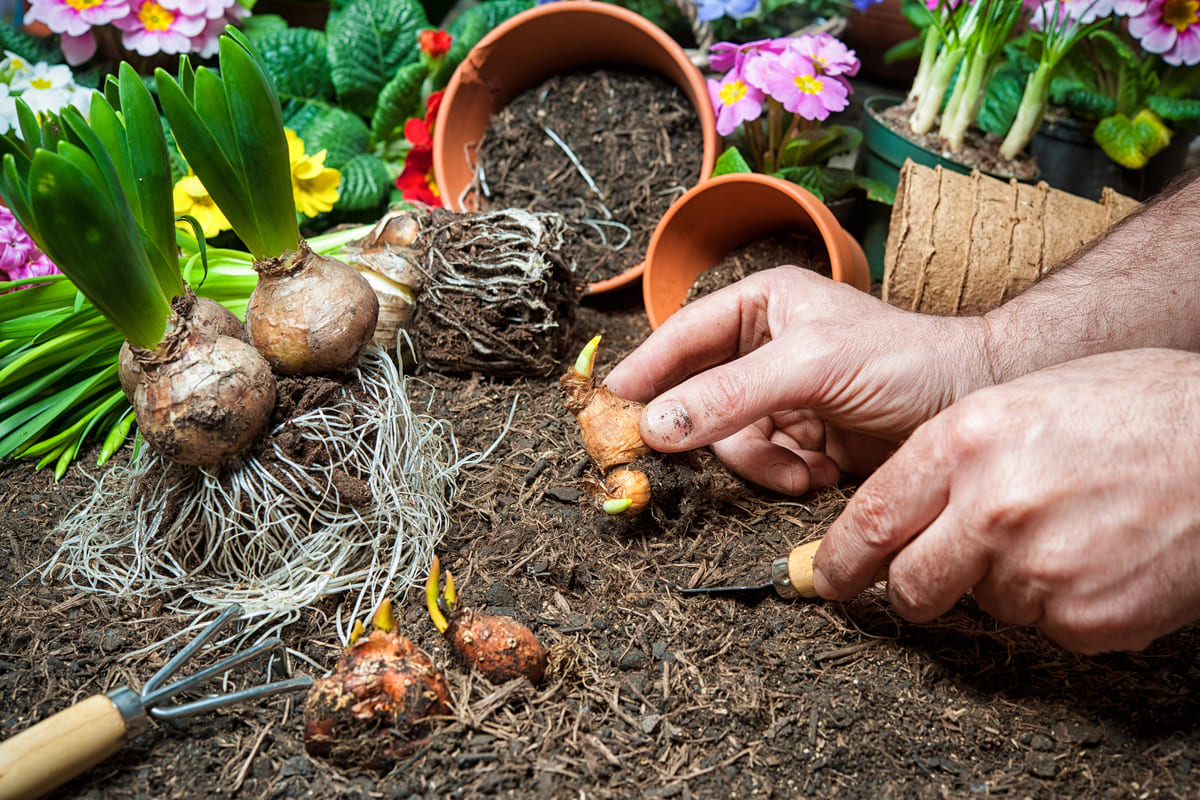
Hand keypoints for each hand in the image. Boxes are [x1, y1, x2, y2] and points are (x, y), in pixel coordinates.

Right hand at [604, 267, 992, 492]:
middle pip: (696, 399)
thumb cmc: (903, 360)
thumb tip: (656, 423)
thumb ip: (730, 394)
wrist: (971, 405)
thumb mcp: (811, 367)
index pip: (680, 337)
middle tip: (691, 460)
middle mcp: (760, 348)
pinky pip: (760, 465)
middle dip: (716, 434)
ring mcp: (778, 396)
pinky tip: (819, 473)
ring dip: (760, 464)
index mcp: (757, 306)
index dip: (644, 371)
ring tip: (802, 467)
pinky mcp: (800, 438)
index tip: (608, 407)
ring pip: (727, 441)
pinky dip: (783, 477)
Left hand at [813, 348, 1199, 653]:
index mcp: (965, 442)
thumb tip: (902, 509)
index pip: (872, 520)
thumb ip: (953, 456)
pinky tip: (1098, 554)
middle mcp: (991, 507)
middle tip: (933, 575)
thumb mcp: (1022, 402)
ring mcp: (1038, 569)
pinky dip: (1062, 601)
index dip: (841, 559)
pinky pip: (1046, 624)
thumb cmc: (1134, 409)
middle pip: (912, 584)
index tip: (826, 578)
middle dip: (913, 587)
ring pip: (985, 603)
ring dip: (1005, 581)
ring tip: (1063, 530)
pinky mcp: (1086, 618)